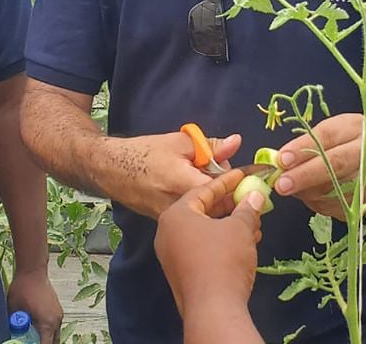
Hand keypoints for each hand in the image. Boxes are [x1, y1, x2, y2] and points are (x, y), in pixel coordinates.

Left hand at [6, 268, 62, 343]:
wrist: (32, 270)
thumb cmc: (22, 288)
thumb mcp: (13, 308)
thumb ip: (13, 323)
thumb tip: (9, 333)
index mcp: (47, 323)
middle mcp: (56, 321)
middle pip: (54, 342)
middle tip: (32, 342)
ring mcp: (59, 314)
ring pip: (55, 334)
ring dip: (47, 337)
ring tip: (34, 337)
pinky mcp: (58, 309)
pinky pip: (55, 325)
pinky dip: (48, 329)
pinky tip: (37, 326)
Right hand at [108, 130, 241, 218]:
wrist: (110, 169)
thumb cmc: (143, 153)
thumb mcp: (178, 143)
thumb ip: (210, 146)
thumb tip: (237, 143)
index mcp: (186, 186)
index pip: (227, 192)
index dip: (243, 184)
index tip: (255, 177)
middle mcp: (182, 209)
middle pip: (221, 210)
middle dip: (234, 197)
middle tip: (238, 182)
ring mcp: (174, 220)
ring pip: (208, 218)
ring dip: (220, 206)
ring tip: (220, 189)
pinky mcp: (167, 223)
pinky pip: (194, 221)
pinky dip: (204, 211)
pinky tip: (202, 198)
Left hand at [155, 169, 263, 320]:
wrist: (212, 308)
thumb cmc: (223, 261)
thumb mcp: (239, 229)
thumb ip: (247, 209)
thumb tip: (254, 196)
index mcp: (175, 215)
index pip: (202, 190)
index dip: (227, 182)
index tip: (243, 175)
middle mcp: (167, 231)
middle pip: (201, 210)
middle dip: (229, 206)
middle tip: (251, 200)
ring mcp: (170, 252)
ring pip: (203, 231)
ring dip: (228, 226)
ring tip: (254, 223)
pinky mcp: (179, 271)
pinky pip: (200, 248)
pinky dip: (221, 242)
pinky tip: (244, 243)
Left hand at [274, 113, 365, 216]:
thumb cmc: (345, 142)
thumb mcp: (329, 132)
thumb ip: (306, 143)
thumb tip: (279, 161)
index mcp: (355, 128)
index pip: (326, 137)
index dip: (302, 149)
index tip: (282, 160)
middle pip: (334, 165)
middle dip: (304, 176)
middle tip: (281, 184)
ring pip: (334, 190)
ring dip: (306, 191)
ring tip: (291, 187)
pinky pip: (337, 206)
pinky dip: (317, 202)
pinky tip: (309, 195)